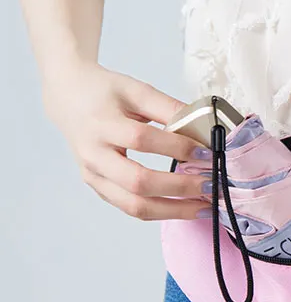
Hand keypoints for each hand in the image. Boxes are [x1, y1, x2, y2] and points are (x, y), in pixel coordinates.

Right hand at [43, 62, 211, 219]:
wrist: (68, 99)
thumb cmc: (105, 93)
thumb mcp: (137, 90)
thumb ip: (169, 108)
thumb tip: (205, 129)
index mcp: (101, 124)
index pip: (142, 140)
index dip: (177, 147)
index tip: (208, 152)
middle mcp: (93, 155)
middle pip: (138, 182)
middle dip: (180, 187)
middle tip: (212, 186)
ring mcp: (93, 176)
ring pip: (134, 205)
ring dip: (174, 210)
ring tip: (204, 207)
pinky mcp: (98, 188)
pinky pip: (131, 208)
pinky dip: (161, 211)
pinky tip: (185, 207)